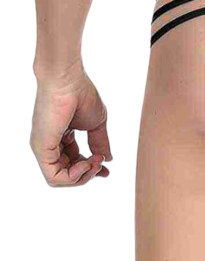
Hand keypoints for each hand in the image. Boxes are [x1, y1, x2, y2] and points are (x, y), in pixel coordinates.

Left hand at [29, 69, 112, 187]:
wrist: (67, 81)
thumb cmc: (80, 94)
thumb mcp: (97, 123)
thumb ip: (100, 143)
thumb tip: (107, 158)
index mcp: (63, 136)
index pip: (75, 161)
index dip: (91, 169)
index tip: (106, 169)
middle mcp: (51, 144)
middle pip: (67, 172)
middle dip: (88, 175)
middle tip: (102, 168)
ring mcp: (44, 149)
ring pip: (60, 179)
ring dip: (83, 177)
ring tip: (95, 162)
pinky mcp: (41, 151)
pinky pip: (54, 177)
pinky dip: (73, 177)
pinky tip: (86, 164)